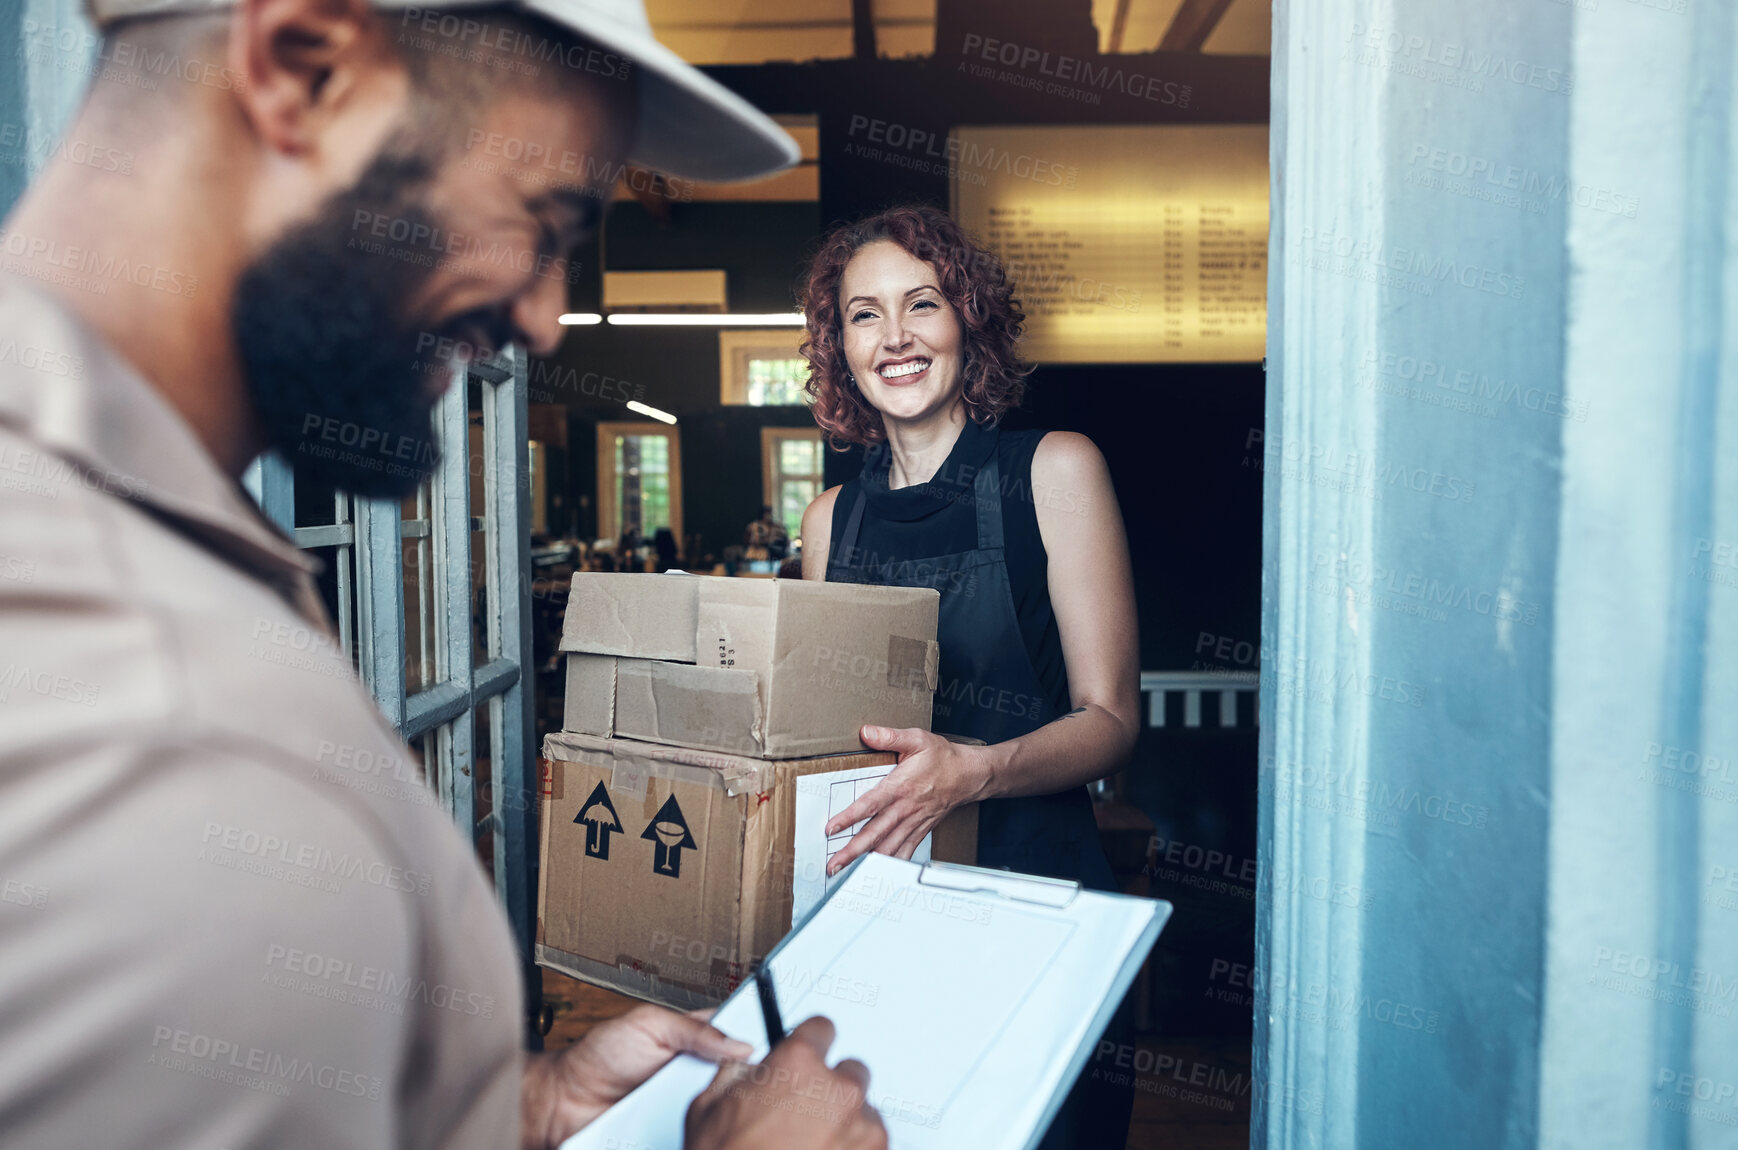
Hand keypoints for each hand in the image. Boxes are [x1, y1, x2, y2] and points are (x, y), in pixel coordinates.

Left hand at [522, 1004, 751, 1149]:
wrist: (566, 1102)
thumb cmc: (599, 1056)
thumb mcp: (649, 1024)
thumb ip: (694, 1029)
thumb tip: (738, 1042)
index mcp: (696, 1039)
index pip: (739, 1037)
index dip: (757, 1042)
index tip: (772, 1049)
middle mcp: (696, 1074)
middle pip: (739, 1079)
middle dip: (744, 1081)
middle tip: (743, 1081)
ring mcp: (688, 1106)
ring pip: (723, 1110)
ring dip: (724, 1110)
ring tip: (720, 1107)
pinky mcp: (677, 1132)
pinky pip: (699, 1133)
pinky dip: (703, 1132)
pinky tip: (703, 1128)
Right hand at [685, 1017, 886, 1149]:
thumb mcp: (709, 1107)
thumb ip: (738, 1075)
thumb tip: (748, 1070)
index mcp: (798, 1064)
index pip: (821, 1029)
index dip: (810, 1043)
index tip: (809, 1054)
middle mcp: (837, 1089)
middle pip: (849, 1071)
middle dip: (830, 1089)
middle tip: (805, 1114)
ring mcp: (862, 1126)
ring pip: (863, 1111)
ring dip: (844, 1123)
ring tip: (812, 1146)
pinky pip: (871, 1143)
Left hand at [824, 725, 989, 876]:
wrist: (969, 775)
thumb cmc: (943, 758)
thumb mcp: (917, 739)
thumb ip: (889, 736)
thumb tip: (866, 732)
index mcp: (900, 786)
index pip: (870, 804)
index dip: (849, 817)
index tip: (831, 828)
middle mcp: (905, 808)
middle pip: (875, 833)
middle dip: (852, 850)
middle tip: (833, 863)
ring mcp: (913, 822)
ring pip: (887, 846)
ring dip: (866, 861)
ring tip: (845, 871)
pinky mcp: (920, 830)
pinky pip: (904, 851)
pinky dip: (890, 864)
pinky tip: (877, 873)